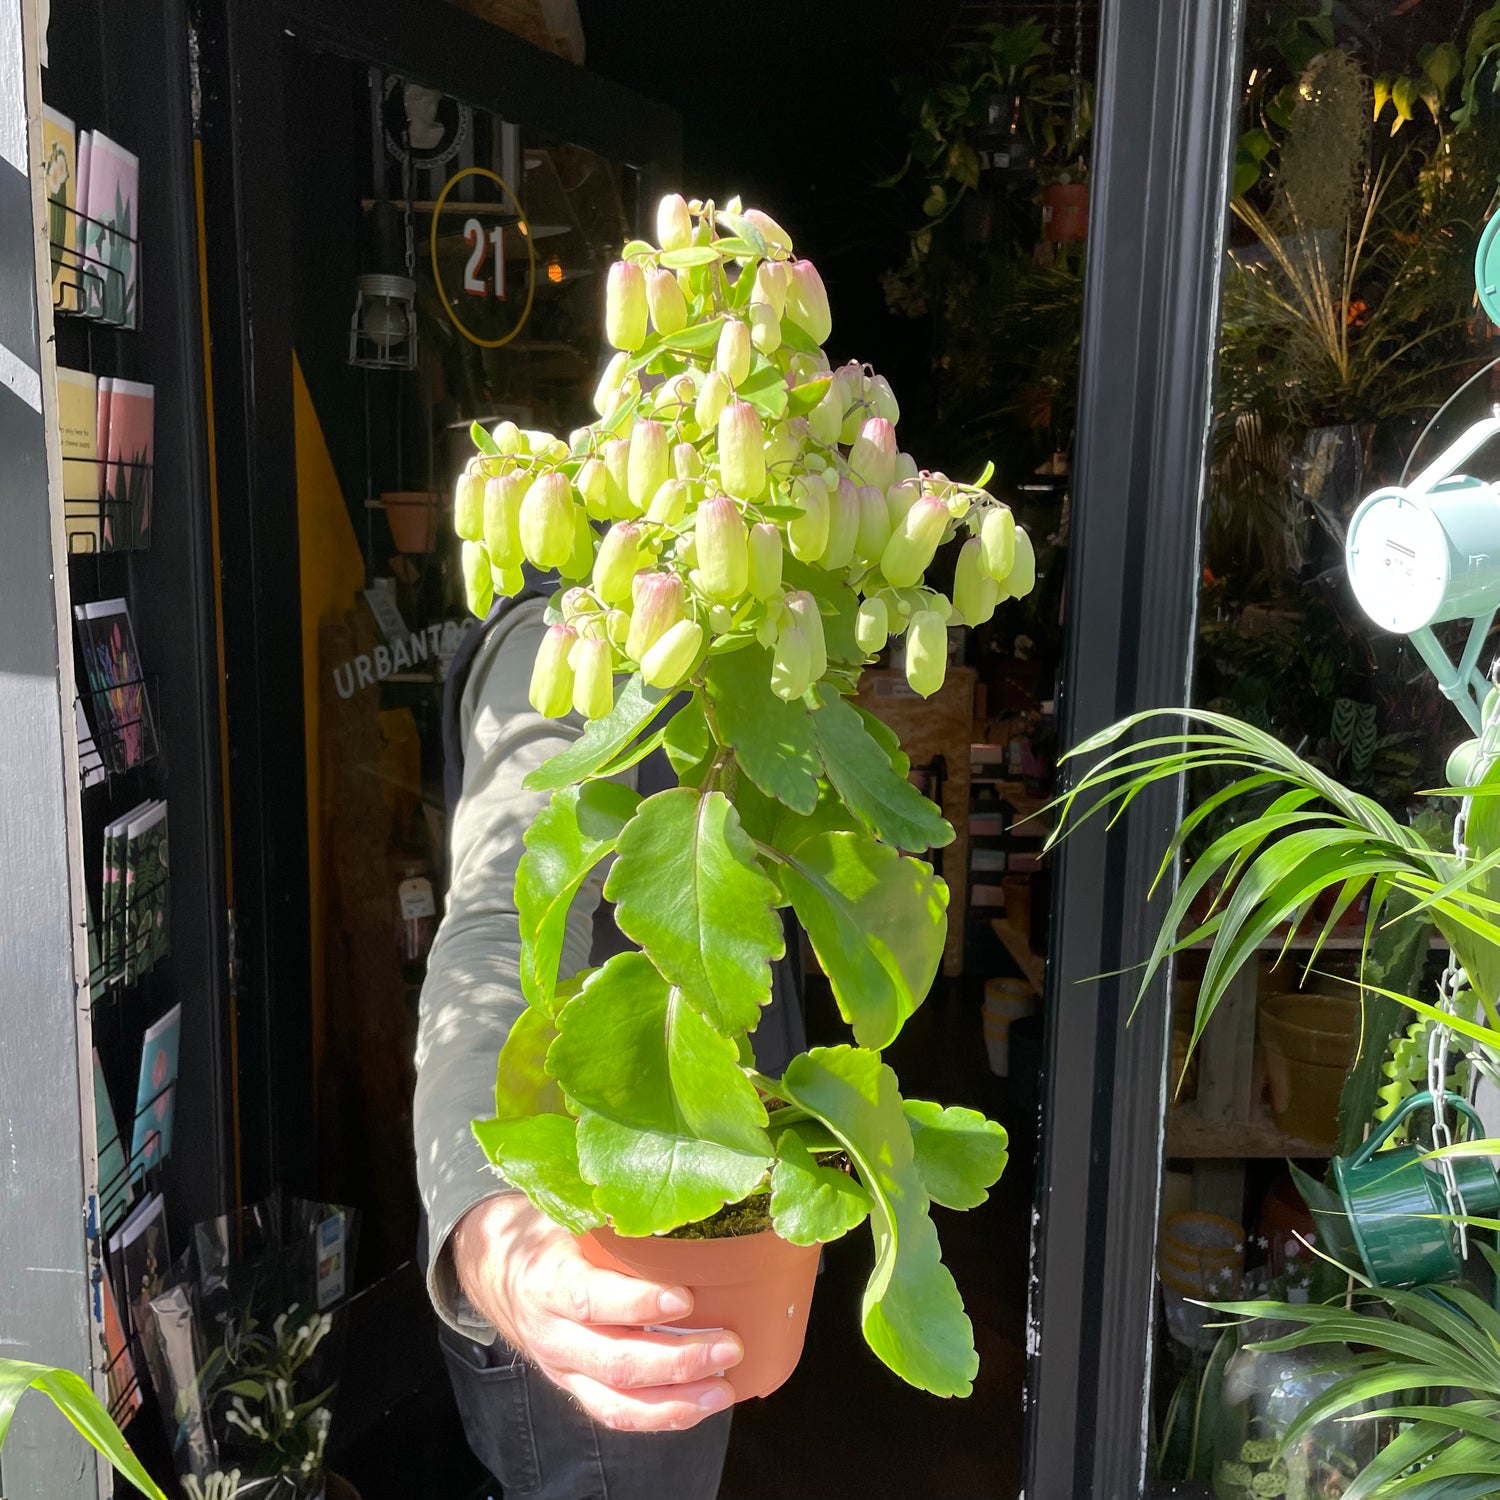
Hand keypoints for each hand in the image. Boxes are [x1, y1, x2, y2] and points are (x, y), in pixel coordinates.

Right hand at [452, 1194, 740, 1431]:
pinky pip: (617, 1414)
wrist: (495, 1271)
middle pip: (615, 1361)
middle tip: (730, 1344)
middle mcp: (552, 1333)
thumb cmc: (549, 1232)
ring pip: (618, 1400)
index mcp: (547, 1280)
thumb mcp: (567, 1212)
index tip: (687, 1298)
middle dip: (678, 1360)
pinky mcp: (576, 1388)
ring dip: (677, 1401)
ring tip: (725, 1387)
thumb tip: (675, 1186)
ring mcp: (564, 1368)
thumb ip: (608, 1213)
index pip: (591, 1300)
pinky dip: (663, 1416)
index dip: (639, 1304)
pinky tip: (703, 1404)